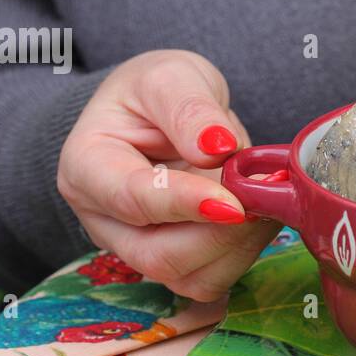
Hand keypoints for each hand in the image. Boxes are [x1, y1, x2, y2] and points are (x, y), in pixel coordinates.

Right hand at [57, 50, 279, 300]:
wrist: (162, 111)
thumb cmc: (155, 92)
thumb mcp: (169, 77)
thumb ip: (189, 108)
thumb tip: (218, 147)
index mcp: (88, 167)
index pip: (133, 200)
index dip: (186, 204)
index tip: (235, 202)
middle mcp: (105, 220)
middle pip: (159, 256)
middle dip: (222, 234)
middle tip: (266, 195)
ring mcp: (138, 249)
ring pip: (191, 278)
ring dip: (241, 246)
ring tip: (267, 199)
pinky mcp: (175, 263)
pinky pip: (212, 278)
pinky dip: (246, 252)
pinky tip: (262, 215)